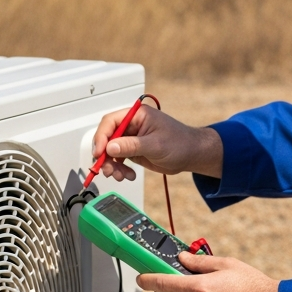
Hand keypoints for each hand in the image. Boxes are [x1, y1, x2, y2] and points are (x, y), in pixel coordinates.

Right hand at [92, 104, 223, 180]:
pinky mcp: (133, 150)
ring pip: (110, 151)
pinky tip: (128, 175)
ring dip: (112, 165)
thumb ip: (131, 146)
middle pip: (107, 137)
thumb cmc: (181, 143)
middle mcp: (132, 126)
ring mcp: (132, 139)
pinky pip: (119, 159)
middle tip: (108, 169)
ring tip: (120, 175)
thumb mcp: (155, 144)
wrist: (192, 155)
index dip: (101, 137)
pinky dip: (120, 169)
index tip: (99, 152)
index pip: (110, 122)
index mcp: (136, 115)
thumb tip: (110, 147)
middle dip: (105, 155)